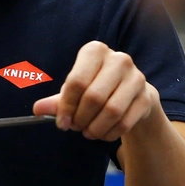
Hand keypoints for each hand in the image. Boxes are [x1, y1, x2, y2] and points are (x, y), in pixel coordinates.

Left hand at [33, 41, 160, 141]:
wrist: (132, 94)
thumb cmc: (97, 88)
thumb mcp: (75, 91)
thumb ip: (57, 101)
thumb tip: (37, 109)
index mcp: (95, 51)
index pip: (77, 81)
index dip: (66, 106)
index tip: (62, 123)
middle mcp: (119, 59)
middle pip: (94, 97)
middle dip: (81, 118)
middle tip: (76, 127)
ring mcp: (136, 77)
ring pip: (112, 111)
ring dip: (95, 128)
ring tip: (88, 132)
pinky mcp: (147, 96)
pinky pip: (125, 122)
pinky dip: (110, 133)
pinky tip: (103, 134)